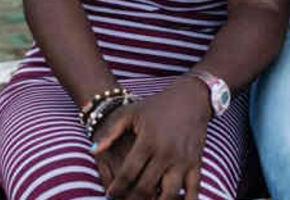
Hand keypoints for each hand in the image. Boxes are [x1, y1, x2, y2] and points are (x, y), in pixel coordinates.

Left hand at [92, 77, 211, 199]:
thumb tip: (93, 151)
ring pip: (169, 194)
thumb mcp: (130, 113)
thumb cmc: (156, 106)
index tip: (110, 194)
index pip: (128, 173)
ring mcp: (182, 160)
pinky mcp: (196, 164)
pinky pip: (193, 191)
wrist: (190, 99)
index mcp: (147, 142)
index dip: (117, 188)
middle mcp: (165, 153)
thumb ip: (111, 132)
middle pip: (145, 188)